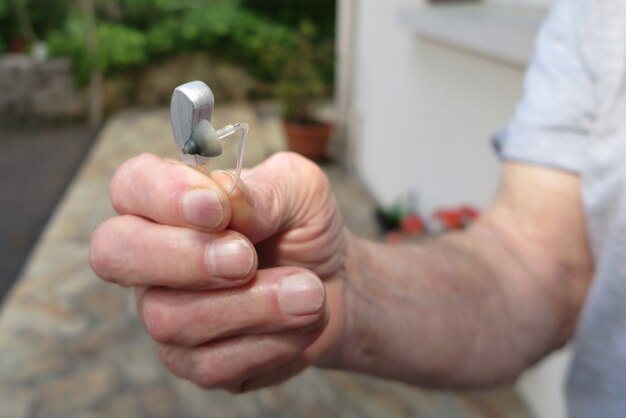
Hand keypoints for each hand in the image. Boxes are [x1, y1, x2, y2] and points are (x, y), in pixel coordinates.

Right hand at [90, 152, 348, 391]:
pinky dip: (269, 342)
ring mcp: (166, 311)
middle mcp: (154, 257)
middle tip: (246, 259)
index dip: (163, 195)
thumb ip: (263, 190)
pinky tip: (299, 323)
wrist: (333, 283)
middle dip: (184, 257)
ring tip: (308, 292)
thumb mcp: (300, 190)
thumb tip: (224, 196)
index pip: (132, 186)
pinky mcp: (194, 361)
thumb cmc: (304, 228)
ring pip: (170, 318)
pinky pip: (211, 364)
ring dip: (251, 306)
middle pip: (115, 254)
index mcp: (170, 201)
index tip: (216, 208)